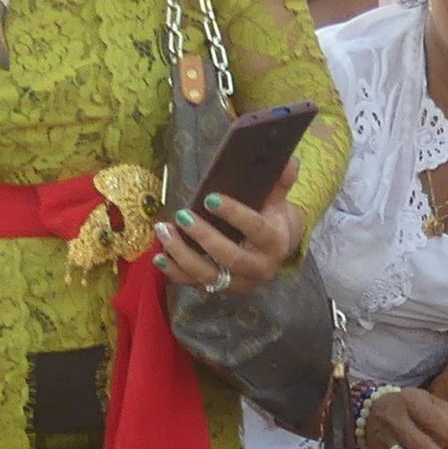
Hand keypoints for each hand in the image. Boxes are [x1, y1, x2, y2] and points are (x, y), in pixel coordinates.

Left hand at [156, 190, 299, 294]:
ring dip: (182, 254)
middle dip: (203, 237)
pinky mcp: (222, 289)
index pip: (255, 229)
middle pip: (230, 257)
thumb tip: (289, 159)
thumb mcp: (277, 200)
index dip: (234, 214)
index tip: (210, 199)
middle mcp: (260, 268)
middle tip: (182, 215)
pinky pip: (195, 284)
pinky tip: (158, 257)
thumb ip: (280, 180)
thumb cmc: (269, 218)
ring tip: (163, 230)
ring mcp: (240, 283)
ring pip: (209, 275)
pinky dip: (176, 272)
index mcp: (274, 242)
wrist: (272, 251)